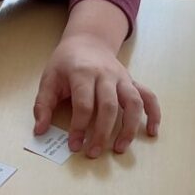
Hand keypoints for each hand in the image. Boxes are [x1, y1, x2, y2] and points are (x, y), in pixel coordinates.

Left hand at [33, 35, 160, 157]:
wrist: (88, 40)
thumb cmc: (66, 62)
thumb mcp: (49, 78)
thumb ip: (43, 105)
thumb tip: (40, 131)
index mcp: (82, 73)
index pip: (84, 104)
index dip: (79, 127)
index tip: (74, 146)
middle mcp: (106, 75)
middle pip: (109, 106)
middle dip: (102, 133)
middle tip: (93, 153)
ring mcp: (122, 78)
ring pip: (133, 103)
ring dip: (129, 128)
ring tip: (120, 149)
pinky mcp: (132, 81)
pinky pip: (148, 97)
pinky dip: (154, 114)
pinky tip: (152, 132)